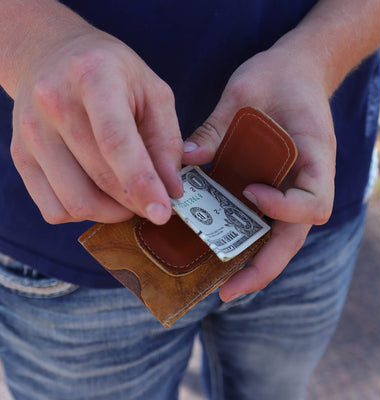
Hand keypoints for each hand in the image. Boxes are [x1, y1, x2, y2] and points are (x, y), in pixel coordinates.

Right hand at [11, 27, 182, 224]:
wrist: (53, 55)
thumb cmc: (111, 74)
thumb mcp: (152, 93)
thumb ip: (167, 141)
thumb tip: (172, 190)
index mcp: (93, 77)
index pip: (116, 141)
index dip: (141, 183)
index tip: (162, 213)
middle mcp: (53, 102)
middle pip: (99, 177)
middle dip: (134, 202)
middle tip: (153, 202)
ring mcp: (29, 131)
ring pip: (75, 202)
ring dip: (110, 212)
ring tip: (127, 197)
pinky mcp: (20, 155)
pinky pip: (53, 209)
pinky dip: (83, 212)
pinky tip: (98, 192)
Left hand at [182, 44, 335, 301]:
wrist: (294, 71)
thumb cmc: (277, 77)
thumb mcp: (245, 92)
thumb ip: (216, 128)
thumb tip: (185, 160)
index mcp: (314, 155)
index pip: (312, 201)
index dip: (284, 207)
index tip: (250, 193)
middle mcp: (306, 180)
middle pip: (294, 236)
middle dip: (264, 265)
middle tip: (228, 290)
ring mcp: (290, 187)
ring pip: (280, 237)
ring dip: (254, 262)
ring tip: (221, 283)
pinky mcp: (272, 186)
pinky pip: (262, 221)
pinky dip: (244, 238)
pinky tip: (216, 245)